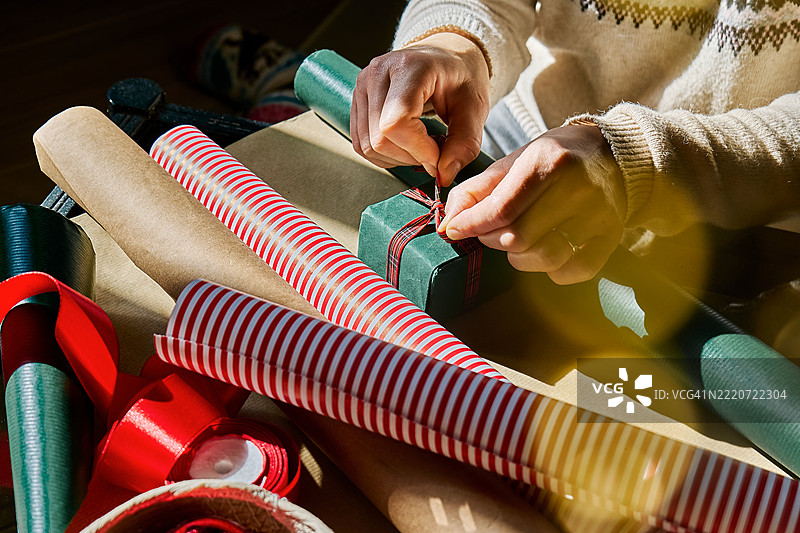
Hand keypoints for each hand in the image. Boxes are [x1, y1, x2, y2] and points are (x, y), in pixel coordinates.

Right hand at [351, 32, 489, 185]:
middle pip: (380, 138)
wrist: (446, 57)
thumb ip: (464, 144)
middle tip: (434, 151)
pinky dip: (385, 155)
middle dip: (410, 157)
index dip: (418, 150)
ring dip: (398, 159)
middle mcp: (378, 72)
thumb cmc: (461, 77)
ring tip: (422, 145)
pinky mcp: (357, 101)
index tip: (438, 157)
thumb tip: (444, 175)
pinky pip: (362, 144)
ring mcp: (363, 86)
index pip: (396, 122)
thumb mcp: (475, 109)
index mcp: (410, 67)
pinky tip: (406, 145)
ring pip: (368, 146)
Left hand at [439, 124, 625, 283]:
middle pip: (518, 237)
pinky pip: (572, 272)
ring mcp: (598, 215)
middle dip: (491, 239)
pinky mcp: (611, 237)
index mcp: (549, 162)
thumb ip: (477, 190)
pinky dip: (552, 269)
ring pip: (544, 258)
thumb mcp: (514, 161)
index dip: (471, 225)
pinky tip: (546, 249)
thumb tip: (448, 221)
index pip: (501, 209)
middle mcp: (578, 188)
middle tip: (487, 230)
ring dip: (518, 257)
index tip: (455, 229)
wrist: (615, 154)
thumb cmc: (556, 157)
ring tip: (516, 240)